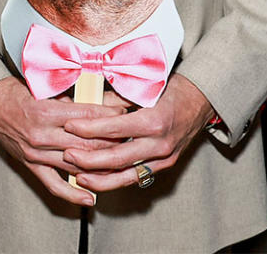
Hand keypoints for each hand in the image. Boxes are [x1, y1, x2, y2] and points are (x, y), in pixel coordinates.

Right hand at [0, 76, 127, 204]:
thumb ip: (71, 95)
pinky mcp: (30, 165)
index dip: (109, 114)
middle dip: (111, 140)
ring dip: (100, 165)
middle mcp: (41, 134)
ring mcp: (35, 153)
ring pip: (76, 164)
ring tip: (121, 162)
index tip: (125, 112)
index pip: (87, 117)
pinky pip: (54, 184)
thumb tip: (103, 97)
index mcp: (45, 110)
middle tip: (130, 137)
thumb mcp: (44, 87)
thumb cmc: (17, 90)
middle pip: (86, 144)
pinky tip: (90, 198)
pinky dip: (73, 193)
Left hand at [63, 74, 213, 192]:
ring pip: (127, 175)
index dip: (88, 128)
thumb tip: (86, 103)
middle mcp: (160, 143)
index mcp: (154, 120)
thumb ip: (116, 99)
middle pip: (118, 158)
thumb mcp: (143, 87)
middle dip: (89, 159)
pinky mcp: (164, 165)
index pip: (114, 128)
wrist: (200, 100)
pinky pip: (137, 176)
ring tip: (77, 176)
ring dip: (100, 178)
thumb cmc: (169, 86)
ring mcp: (164, 158)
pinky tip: (98, 179)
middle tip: (66, 155)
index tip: (68, 126)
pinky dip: (116, 180)